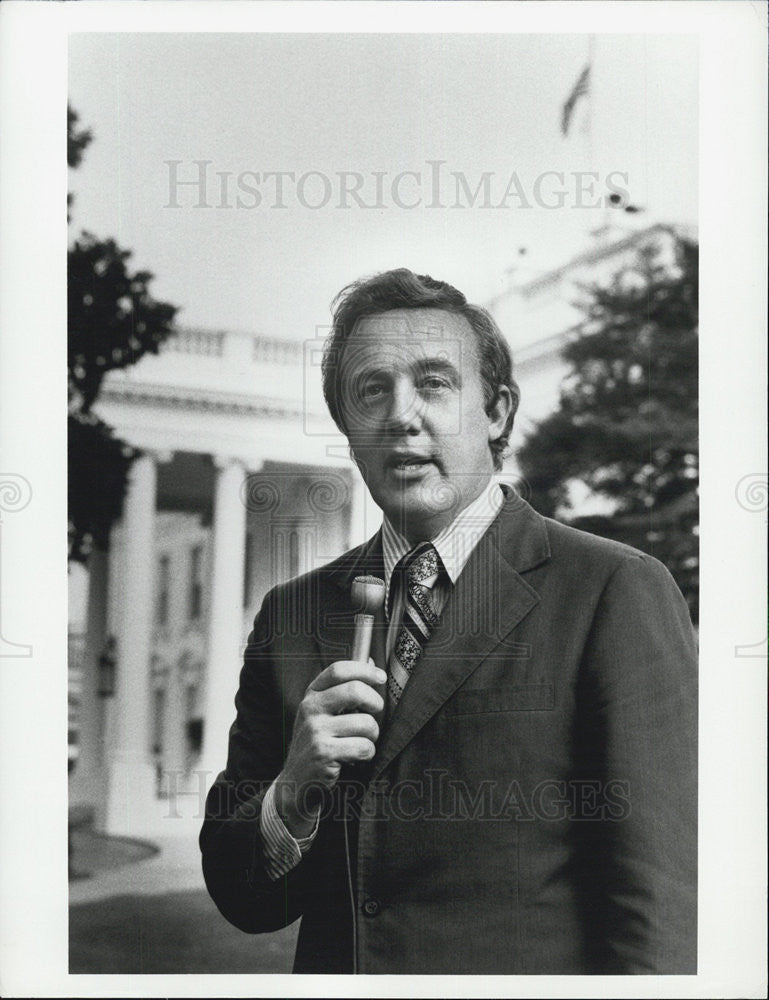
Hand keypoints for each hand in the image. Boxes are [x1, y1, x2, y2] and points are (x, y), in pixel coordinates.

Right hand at [274, 659, 386, 836]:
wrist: (296, 781)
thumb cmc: (317, 743)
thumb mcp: (323, 713)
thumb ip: (343, 689)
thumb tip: (370, 662)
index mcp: (312, 695)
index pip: (338, 669)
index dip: (364, 670)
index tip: (381, 678)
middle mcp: (311, 709)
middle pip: (355, 691)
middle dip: (375, 703)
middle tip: (375, 713)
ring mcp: (316, 731)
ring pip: (365, 722)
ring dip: (372, 735)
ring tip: (362, 742)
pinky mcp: (324, 752)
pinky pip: (363, 746)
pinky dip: (367, 753)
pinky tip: (356, 757)